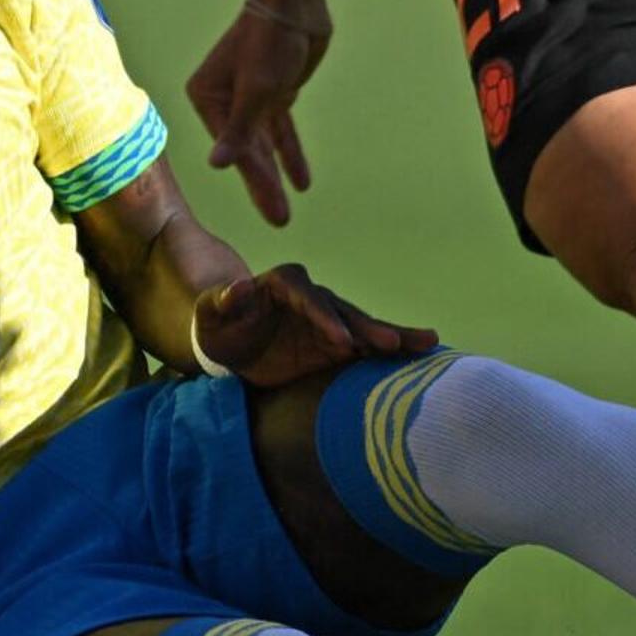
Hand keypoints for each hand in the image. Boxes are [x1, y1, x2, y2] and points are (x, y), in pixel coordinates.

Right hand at [186, 0, 328, 226]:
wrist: (295, 3)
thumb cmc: (270, 41)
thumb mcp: (258, 89)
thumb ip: (241, 131)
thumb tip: (218, 164)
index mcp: (207, 97)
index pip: (234, 146)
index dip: (255, 180)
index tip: (275, 211)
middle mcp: (222, 100)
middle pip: (246, 150)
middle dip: (264, 186)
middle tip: (281, 221)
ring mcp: (248, 98)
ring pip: (262, 144)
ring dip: (276, 175)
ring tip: (285, 212)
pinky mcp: (272, 93)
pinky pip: (279, 130)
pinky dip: (289, 153)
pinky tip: (301, 181)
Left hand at [193, 262, 433, 389]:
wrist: (230, 344)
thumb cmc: (217, 325)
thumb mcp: (210, 313)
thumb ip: (222, 300)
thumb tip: (240, 287)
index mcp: (283, 283)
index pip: (307, 297)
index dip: (324, 317)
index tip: (340, 340)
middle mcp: (312, 297)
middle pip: (344, 310)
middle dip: (368, 327)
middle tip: (393, 343)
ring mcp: (329, 320)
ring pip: (363, 326)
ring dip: (392, 336)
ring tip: (426, 342)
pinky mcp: (338, 342)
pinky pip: (368, 345)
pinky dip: (393, 349)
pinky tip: (422, 352)